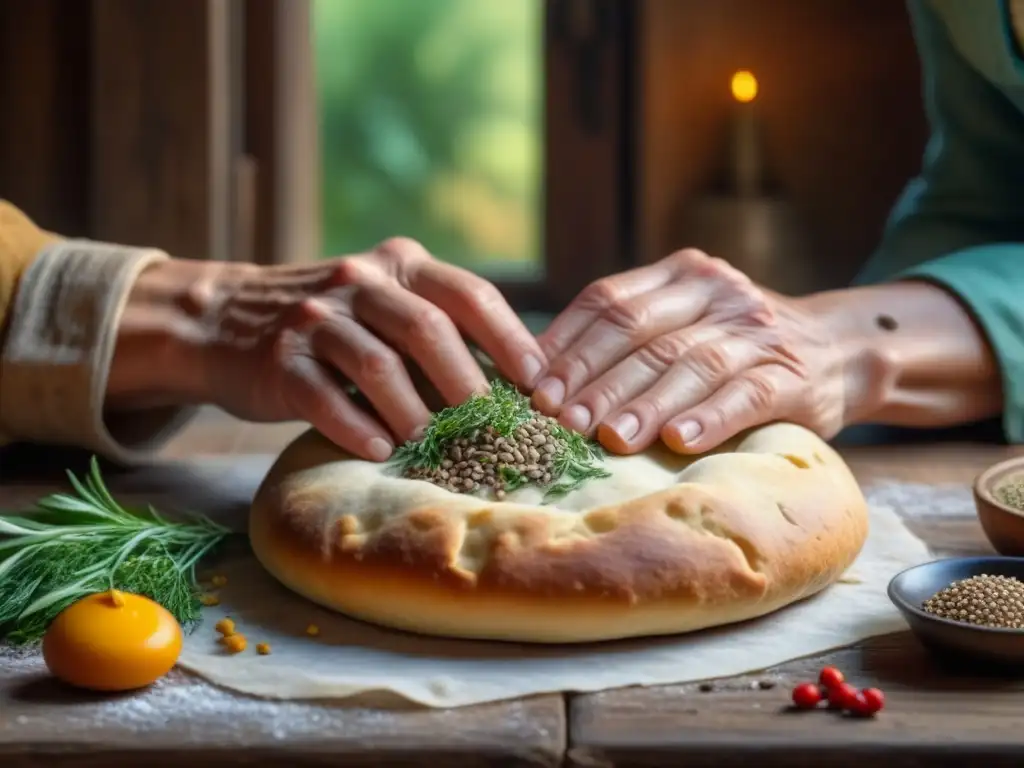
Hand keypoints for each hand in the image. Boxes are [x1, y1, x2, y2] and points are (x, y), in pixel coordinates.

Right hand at [148, 238, 545, 460]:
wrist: (227, 322)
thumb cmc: (335, 327)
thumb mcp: (387, 306)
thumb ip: (440, 328)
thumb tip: (519, 384)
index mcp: (400, 264)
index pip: (467, 292)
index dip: (509, 336)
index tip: (537, 380)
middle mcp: (360, 280)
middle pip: (427, 328)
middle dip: (466, 382)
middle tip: (492, 426)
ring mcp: (316, 318)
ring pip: (377, 365)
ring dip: (412, 412)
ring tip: (433, 446)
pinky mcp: (279, 359)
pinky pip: (323, 397)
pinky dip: (355, 427)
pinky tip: (377, 451)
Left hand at [530, 249, 883, 454]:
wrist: (839, 348)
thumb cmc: (735, 346)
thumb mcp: (683, 322)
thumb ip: (625, 337)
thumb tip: (538, 374)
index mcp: (681, 274)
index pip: (610, 302)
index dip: (567, 345)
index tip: (532, 388)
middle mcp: (717, 293)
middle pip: (642, 334)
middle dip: (595, 379)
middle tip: (559, 419)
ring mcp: (757, 332)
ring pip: (690, 364)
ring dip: (644, 402)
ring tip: (609, 438)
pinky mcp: (792, 375)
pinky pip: (747, 394)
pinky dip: (709, 418)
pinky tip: (678, 441)